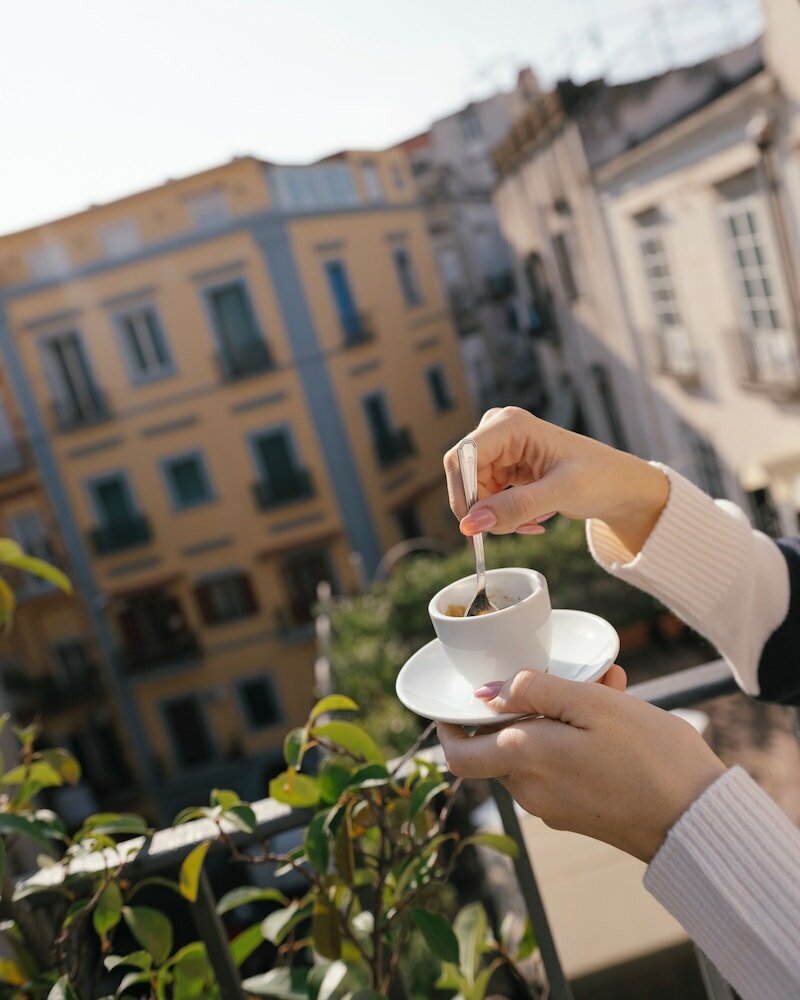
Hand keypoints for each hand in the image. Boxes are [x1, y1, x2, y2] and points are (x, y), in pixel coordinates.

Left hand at [437, 668, 725, 862]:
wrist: (699, 823)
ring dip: (559, 716)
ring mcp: (555, 808)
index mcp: (525, 761)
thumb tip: (488, 693)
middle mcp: (531, 792)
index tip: (459, 700)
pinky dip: (576, 739)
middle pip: (502, 744)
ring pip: (537, 751)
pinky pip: (561, 768)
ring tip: (608, 686)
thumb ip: (534, 691)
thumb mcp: (593, 704)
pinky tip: (617, 715)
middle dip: (526, 705)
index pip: (459, 755)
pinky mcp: (580, 814)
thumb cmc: (650, 757)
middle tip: (568, 674)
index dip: (450, 727)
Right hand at [443, 407, 668, 554]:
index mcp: (510, 424)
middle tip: (519, 528)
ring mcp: (500, 449)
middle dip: (486, 510)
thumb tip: (470, 524)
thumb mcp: (561, 493)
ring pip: (475, 493)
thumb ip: (515, 507)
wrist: (620, 485)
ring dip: (499, 517)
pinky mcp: (504, 468)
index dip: (462, 495)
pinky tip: (533, 519)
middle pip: (465, 478)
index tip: (476, 530)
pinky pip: (487, 499)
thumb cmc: (600, 478)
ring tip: (534, 522)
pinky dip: (505, 516)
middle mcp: (499, 431)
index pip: (462, 458)